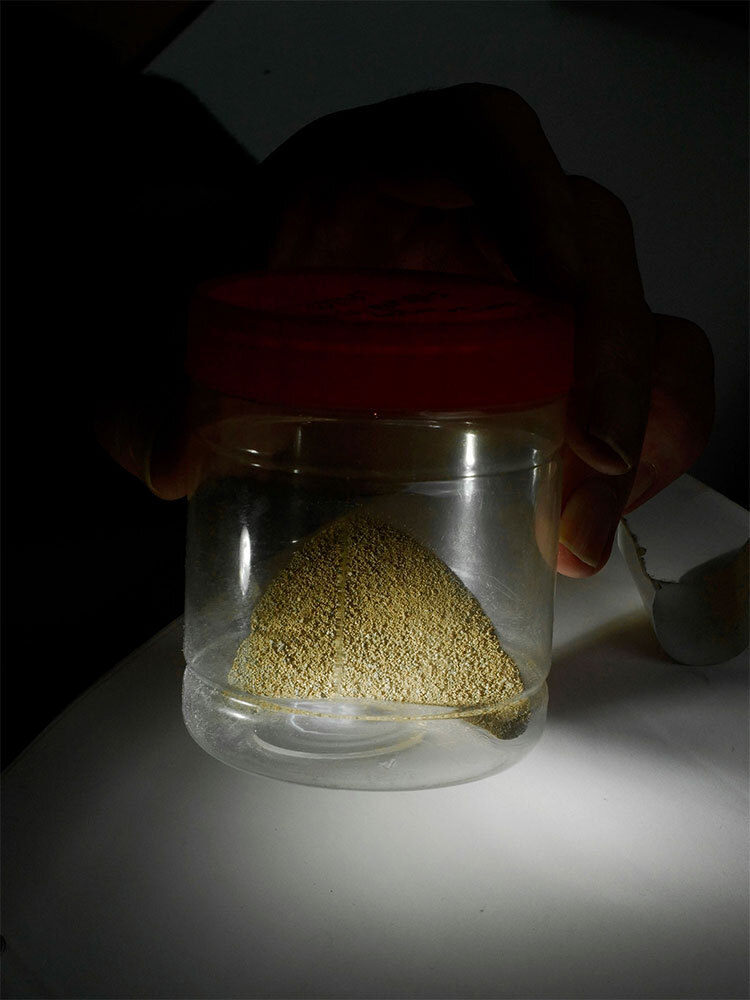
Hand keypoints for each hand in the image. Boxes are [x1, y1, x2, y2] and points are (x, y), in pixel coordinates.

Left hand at [100, 84, 713, 577]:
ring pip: (630, 314)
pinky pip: (614, 379)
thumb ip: (144, 390)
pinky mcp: (527, 348)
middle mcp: (464, 212)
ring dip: (638, 421)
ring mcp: (508, 279)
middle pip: (592, 241)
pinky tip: (575, 520)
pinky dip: (623, 449)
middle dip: (610, 364)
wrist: (211, 321)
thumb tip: (173, 459)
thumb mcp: (157, 335)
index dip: (540, 207)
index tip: (563, 300)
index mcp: (379, 167)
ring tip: (583, 530)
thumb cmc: (202, 304)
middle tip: (584, 482)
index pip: (486, 142)